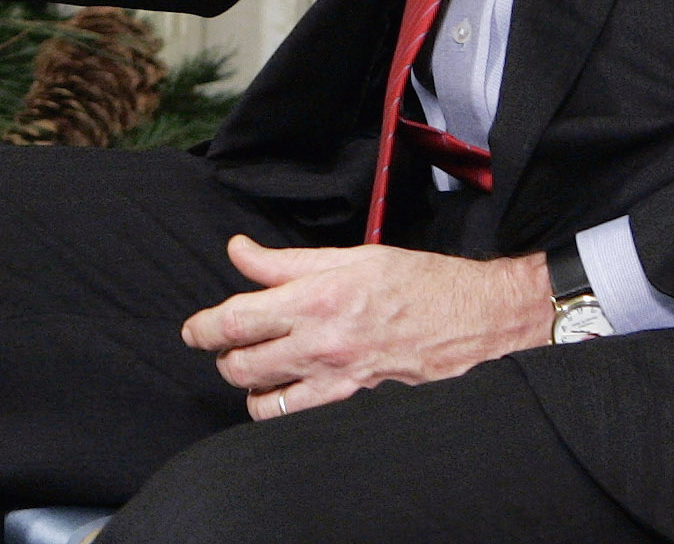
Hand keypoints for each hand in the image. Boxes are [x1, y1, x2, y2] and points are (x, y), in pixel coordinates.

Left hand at [179, 237, 550, 419]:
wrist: (479, 320)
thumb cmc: (419, 282)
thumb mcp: (351, 256)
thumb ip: (286, 262)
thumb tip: (239, 252)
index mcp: (317, 298)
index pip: (238, 319)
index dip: (204, 327)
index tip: (193, 330)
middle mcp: (322, 343)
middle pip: (241, 364)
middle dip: (223, 356)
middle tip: (225, 346)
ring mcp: (339, 380)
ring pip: (264, 401)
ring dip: (249, 387)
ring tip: (256, 370)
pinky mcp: (355, 404)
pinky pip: (298, 419)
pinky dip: (281, 411)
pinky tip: (286, 393)